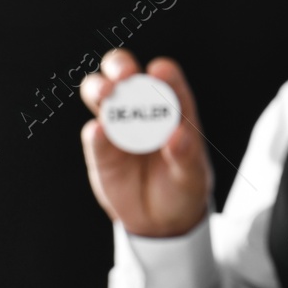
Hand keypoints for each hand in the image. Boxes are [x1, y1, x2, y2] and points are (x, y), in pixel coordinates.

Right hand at [79, 49, 213, 238]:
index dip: (163, 72)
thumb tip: (177, 135)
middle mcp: (141, 109)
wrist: (161, 220)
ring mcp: (118, 126)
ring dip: (99, 88)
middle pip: (124, 73)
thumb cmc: (184, 186)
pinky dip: (95, 131)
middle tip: (124, 76)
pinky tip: (100, 131)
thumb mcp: (193, 175)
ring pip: (100, 94)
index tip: (159, 72)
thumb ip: (186, 155)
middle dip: (120, 67)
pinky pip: (94, 135)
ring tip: (107, 95)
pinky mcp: (100, 150)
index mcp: (173, 107)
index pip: (167, 78)